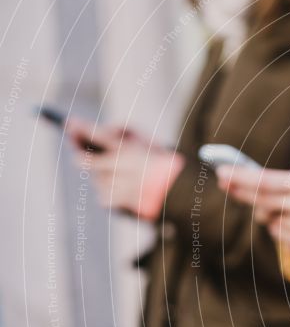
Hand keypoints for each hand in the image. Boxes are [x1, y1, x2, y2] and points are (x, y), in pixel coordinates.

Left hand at [64, 118, 183, 220]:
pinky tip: (124, 191)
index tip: (69, 124)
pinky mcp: (121, 202)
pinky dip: (109, 193)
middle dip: (80, 155)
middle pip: (85, 161)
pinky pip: (103, 197)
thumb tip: (101, 133)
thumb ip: (122, 133)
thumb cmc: (164, 165)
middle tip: (79, 153)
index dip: (81, 129)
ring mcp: (119, 186)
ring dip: (102, 177)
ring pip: (96, 180)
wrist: (183, 193)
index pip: (99, 136)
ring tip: (120, 176)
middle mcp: (122, 167)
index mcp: (131, 150)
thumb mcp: (148, 142)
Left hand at [217, 160, 289, 255]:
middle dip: (242, 192)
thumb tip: (258, 186)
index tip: (222, 173)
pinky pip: (280, 236)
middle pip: (261, 201)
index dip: (240, 178)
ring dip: (269, 214)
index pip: (264, 181)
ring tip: (286, 206)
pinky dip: (281, 228)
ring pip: (269, 221)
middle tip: (227, 184)